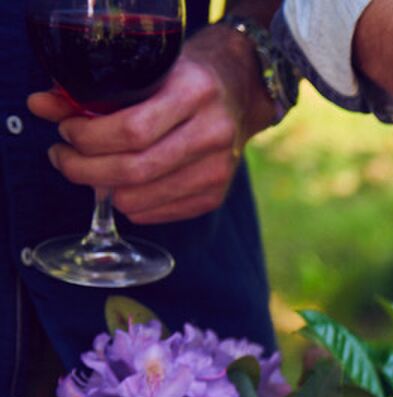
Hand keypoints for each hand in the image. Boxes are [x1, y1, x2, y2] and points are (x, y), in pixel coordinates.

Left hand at [30, 24, 277, 223]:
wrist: (236, 91)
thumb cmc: (179, 78)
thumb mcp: (142, 72)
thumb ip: (90, 91)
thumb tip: (40, 106)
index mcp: (193, 92)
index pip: (132, 130)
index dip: (89, 138)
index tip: (66, 132)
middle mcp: (213, 132)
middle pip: (135, 170)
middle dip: (85, 170)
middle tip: (63, 160)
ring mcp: (220, 168)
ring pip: (144, 197)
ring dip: (104, 191)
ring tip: (88, 174)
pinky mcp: (218, 194)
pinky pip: (161, 213)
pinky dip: (131, 206)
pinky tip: (120, 187)